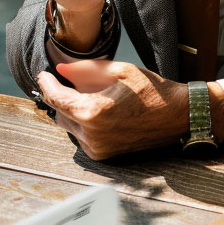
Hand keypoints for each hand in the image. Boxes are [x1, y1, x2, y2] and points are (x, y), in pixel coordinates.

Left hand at [36, 61, 186, 159]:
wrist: (179, 116)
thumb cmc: (153, 92)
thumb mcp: (120, 71)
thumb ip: (85, 69)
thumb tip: (61, 69)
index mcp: (92, 112)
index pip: (55, 98)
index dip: (46, 84)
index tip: (44, 75)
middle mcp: (91, 134)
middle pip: (58, 114)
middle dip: (62, 98)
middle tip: (72, 83)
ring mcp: (97, 147)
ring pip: (69, 127)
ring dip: (73, 112)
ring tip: (92, 98)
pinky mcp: (104, 155)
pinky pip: (82, 138)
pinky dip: (84, 124)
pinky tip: (102, 112)